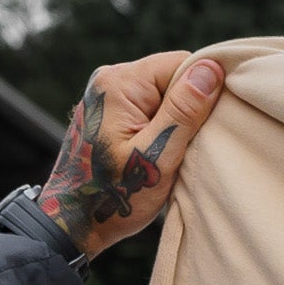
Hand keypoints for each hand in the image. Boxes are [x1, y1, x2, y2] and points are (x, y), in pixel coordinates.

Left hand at [38, 54, 224, 259]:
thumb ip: (183, 111)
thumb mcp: (156, 156)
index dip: (202, 93)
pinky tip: (154, 153)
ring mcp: (106, 94)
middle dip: (187, 110)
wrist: (72, 220)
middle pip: (171, 77)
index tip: (205, 130)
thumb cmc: (112, 195)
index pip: (181, 64)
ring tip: (168, 155)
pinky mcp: (108, 111)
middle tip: (185, 149)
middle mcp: (109, 78)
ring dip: (174, 122)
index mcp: (120, 83)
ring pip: (161, 95)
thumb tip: (211, 69)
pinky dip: (159, 128)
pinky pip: (147, 107)